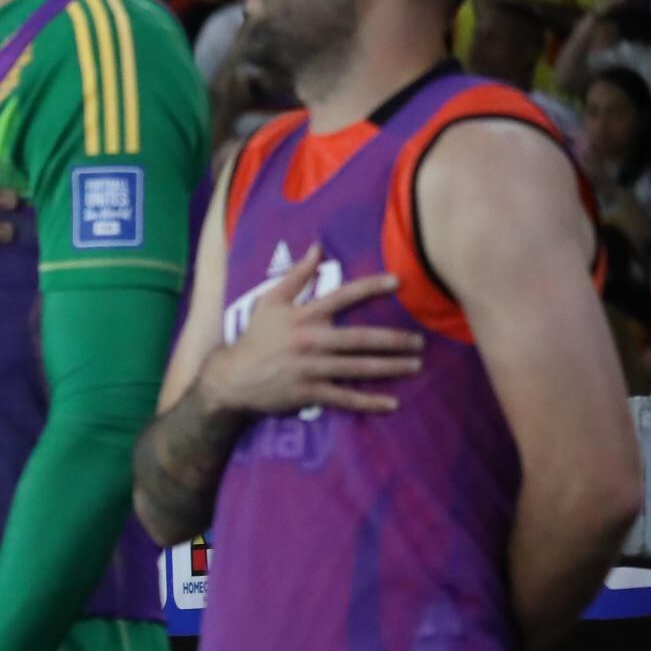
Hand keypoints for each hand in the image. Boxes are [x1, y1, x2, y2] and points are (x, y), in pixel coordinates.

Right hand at [198, 244, 421, 417]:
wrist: (231, 378)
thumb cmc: (254, 337)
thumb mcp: (269, 302)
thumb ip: (296, 275)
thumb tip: (318, 248)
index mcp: (303, 316)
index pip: (342, 296)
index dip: (370, 287)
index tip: (398, 281)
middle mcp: (310, 341)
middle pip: (360, 339)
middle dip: (394, 340)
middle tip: (419, 341)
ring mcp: (311, 369)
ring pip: (358, 368)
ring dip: (390, 367)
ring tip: (415, 365)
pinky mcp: (308, 393)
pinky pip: (344, 398)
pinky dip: (368, 402)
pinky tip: (391, 402)